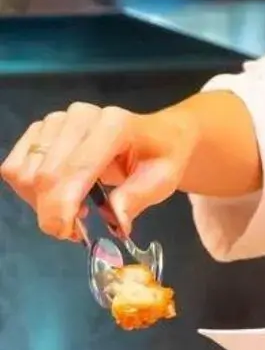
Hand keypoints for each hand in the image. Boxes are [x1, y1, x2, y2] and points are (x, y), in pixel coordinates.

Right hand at [1, 104, 196, 239]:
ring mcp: (56, 121)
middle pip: (45, 174)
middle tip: (73, 232)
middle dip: (52, 212)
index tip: (65, 233)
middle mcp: (80, 117)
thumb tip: (116, 220)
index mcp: (115, 126)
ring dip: (41, 202)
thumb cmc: (161, 157)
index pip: (76, 168)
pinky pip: (15, 167)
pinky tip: (58, 195)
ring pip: (25, 173)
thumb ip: (138, 198)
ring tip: (74, 210)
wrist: (156, 135)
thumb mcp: (164, 179)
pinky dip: (29, 191)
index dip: (64, 204)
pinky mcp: (39, 129)